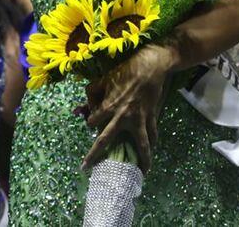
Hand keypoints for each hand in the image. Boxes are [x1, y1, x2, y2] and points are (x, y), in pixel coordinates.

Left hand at [82, 44, 174, 172]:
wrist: (150, 66)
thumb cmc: (125, 70)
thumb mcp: (104, 77)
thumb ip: (93, 91)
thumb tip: (88, 103)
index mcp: (108, 107)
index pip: (92, 122)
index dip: (90, 121)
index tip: (92, 121)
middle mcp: (121, 117)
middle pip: (105, 141)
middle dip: (94, 155)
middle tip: (86, 167)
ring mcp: (138, 120)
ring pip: (140, 144)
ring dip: (142, 159)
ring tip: (142, 171)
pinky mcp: (151, 117)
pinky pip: (152, 133)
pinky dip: (152, 143)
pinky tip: (151, 150)